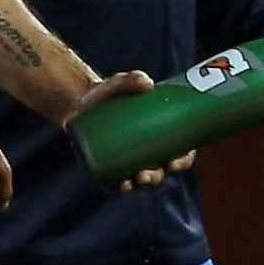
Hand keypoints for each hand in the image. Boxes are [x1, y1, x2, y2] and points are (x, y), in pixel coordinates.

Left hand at [66, 71, 195, 190]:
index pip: (178, 152)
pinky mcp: (106, 166)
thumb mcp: (120, 83)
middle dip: (162, 174)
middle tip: (160, 168)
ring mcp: (125, 161)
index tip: (181, 158)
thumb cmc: (108, 93)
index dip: (184, 159)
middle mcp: (144, 152)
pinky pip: (116, 181)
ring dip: (145, 182)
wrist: (79, 101)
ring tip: (140, 177)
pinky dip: (121, 185)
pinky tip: (123, 185)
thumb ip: (132, 79)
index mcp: (157, 136)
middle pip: (160, 170)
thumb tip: (147, 83)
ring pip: (140, 179)